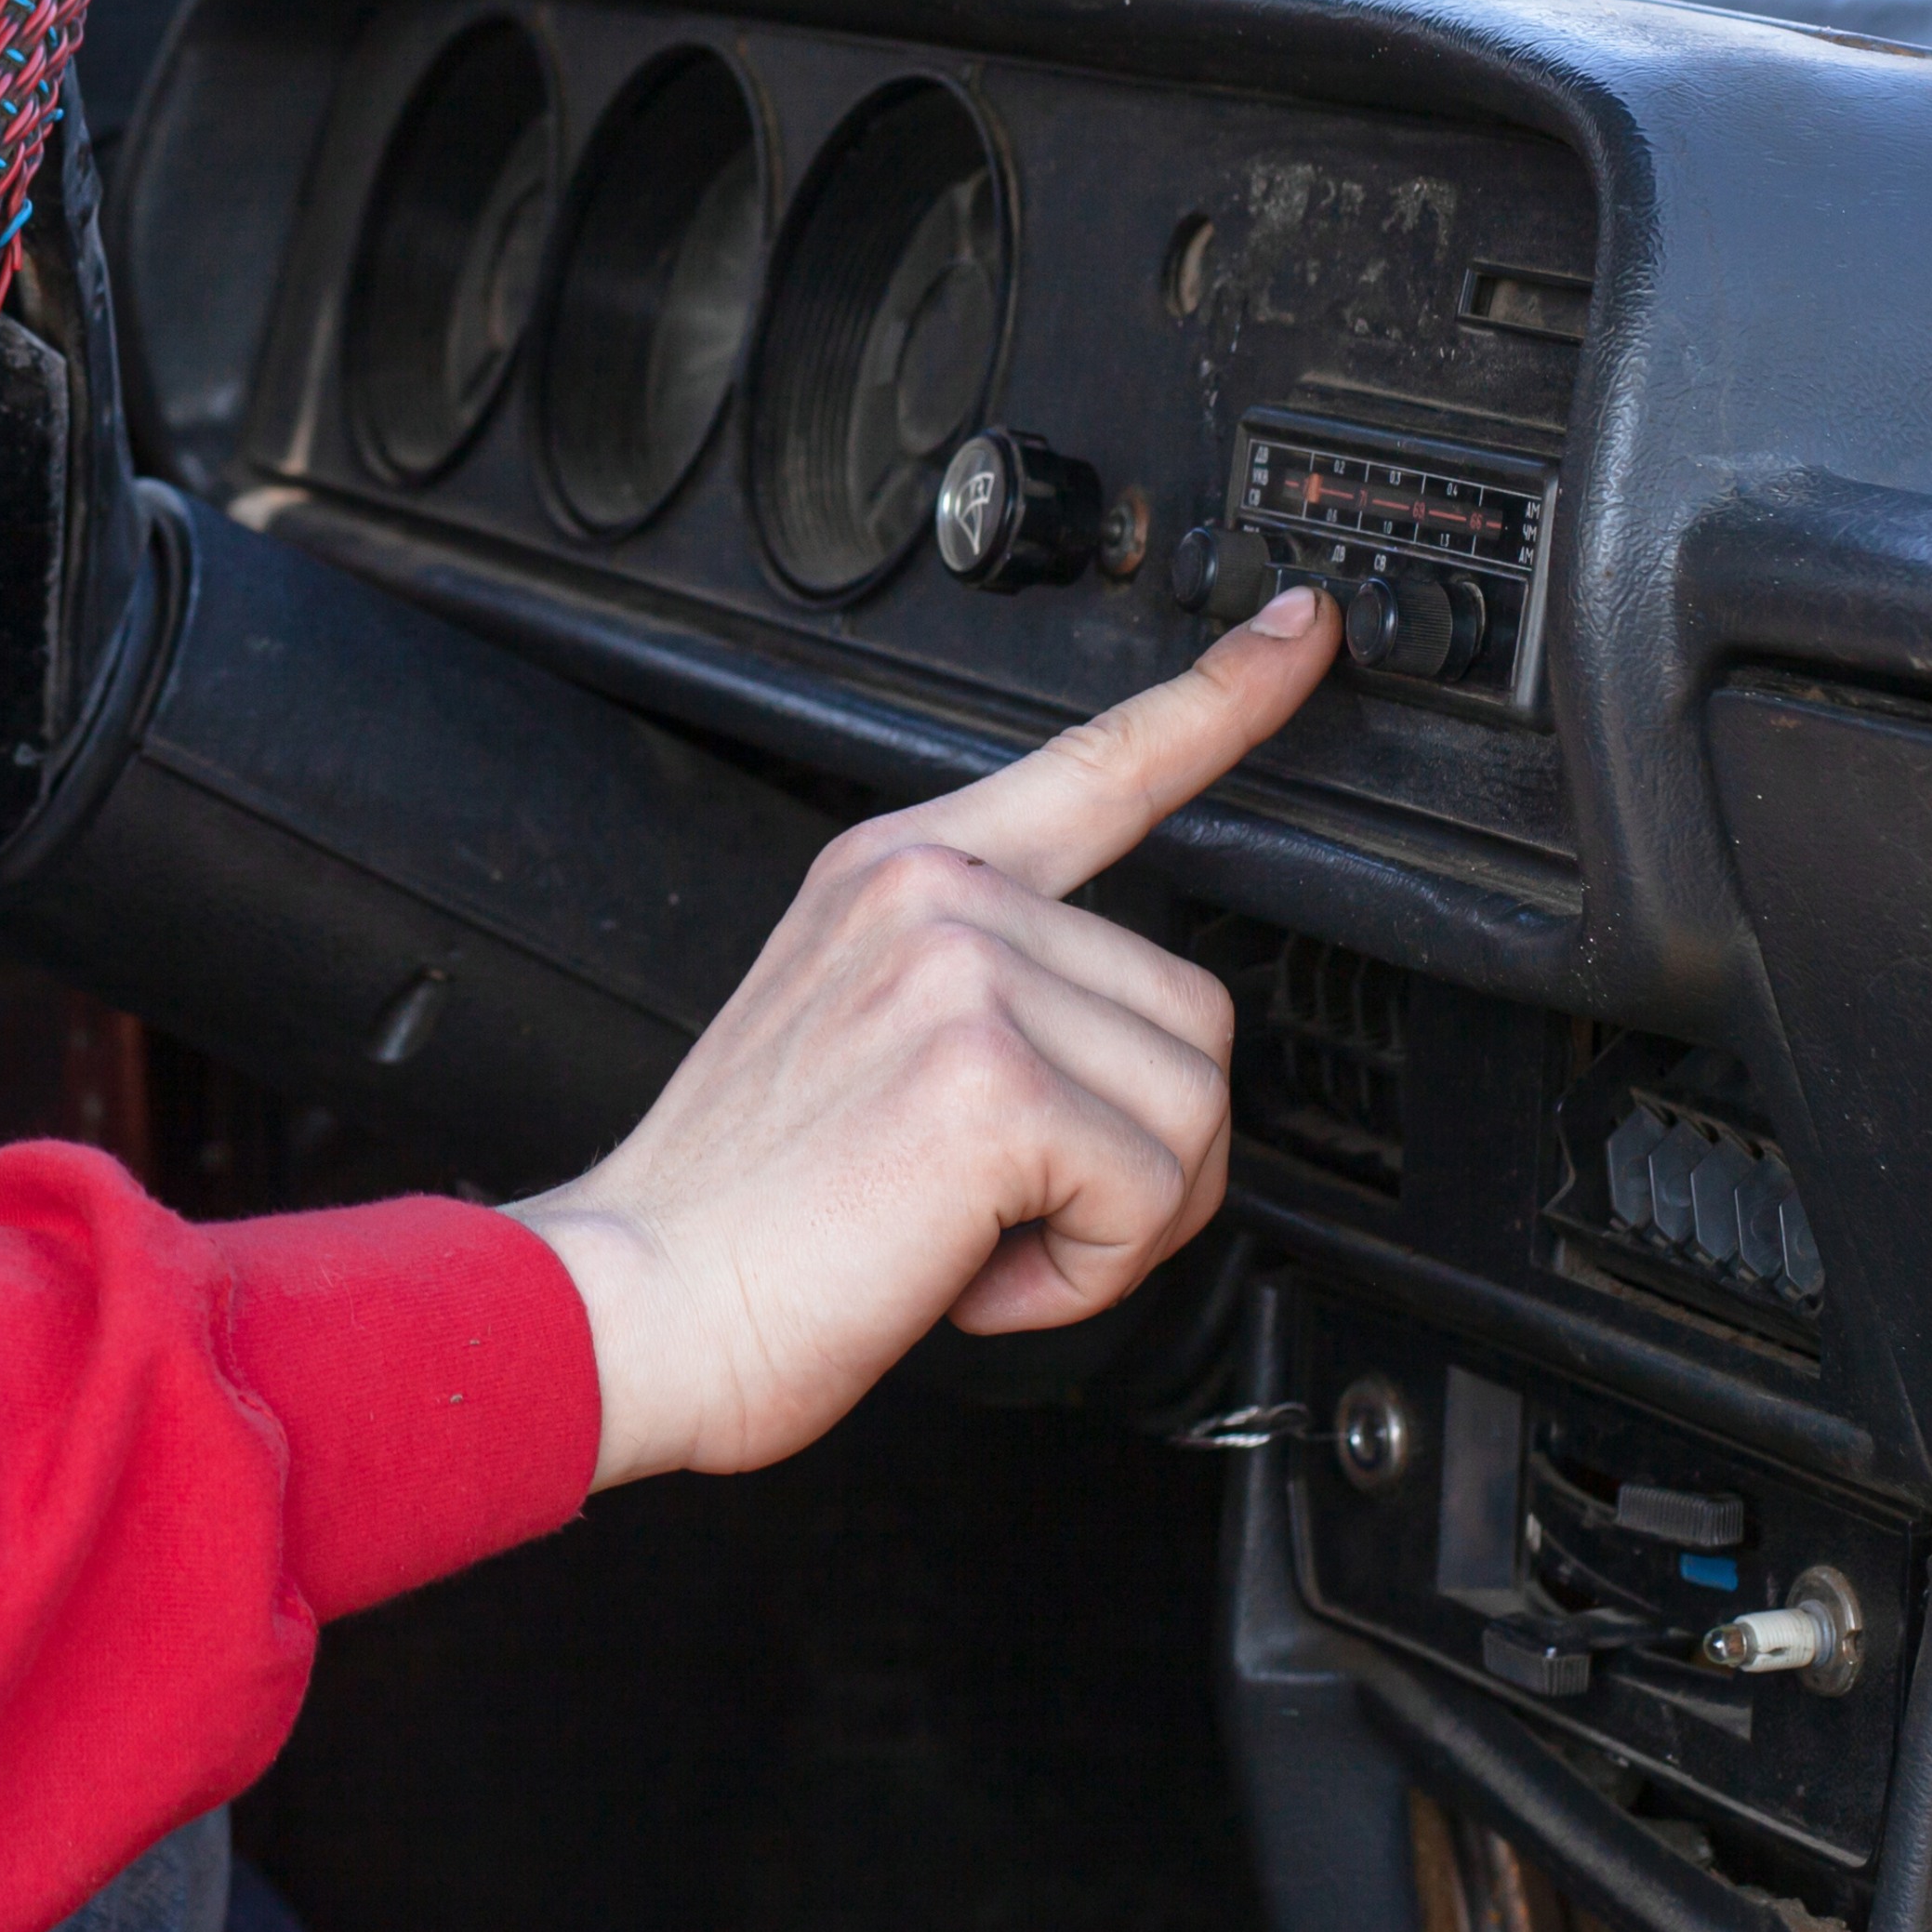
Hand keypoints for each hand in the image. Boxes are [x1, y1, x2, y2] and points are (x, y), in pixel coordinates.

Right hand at [508, 587, 1340, 1487]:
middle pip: (1191, 1013)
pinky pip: (1150, 1196)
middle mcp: (933, 892)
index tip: (1299, 630)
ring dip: (1110, 1220)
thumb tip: (1117, 1052)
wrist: (633, 1301)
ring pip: (1191, 1110)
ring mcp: (961, 970)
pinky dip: (1086, 1273)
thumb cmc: (740, 1211)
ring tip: (968, 1233)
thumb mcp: (853, 1037)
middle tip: (995, 1206)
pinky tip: (972, 1271)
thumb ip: (982, 991)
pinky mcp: (989, 1079)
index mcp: (901, 870)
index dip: (1222, 698)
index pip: (1095, 762)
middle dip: (1134, 1150)